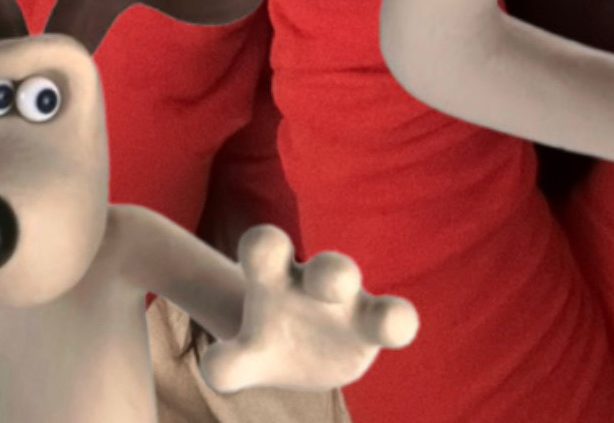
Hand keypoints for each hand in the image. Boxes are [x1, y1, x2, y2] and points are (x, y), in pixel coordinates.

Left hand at [200, 226, 417, 394]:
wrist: (294, 345)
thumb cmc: (265, 340)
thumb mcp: (243, 357)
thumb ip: (228, 364)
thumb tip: (216, 368)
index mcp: (275, 277)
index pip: (267, 249)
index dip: (264, 245)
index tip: (258, 248)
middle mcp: (313, 281)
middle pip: (325, 267)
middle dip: (330, 271)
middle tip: (324, 281)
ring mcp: (346, 302)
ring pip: (365, 293)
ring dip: (375, 306)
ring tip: (386, 319)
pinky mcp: (369, 327)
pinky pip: (394, 319)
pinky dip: (398, 322)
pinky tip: (397, 329)